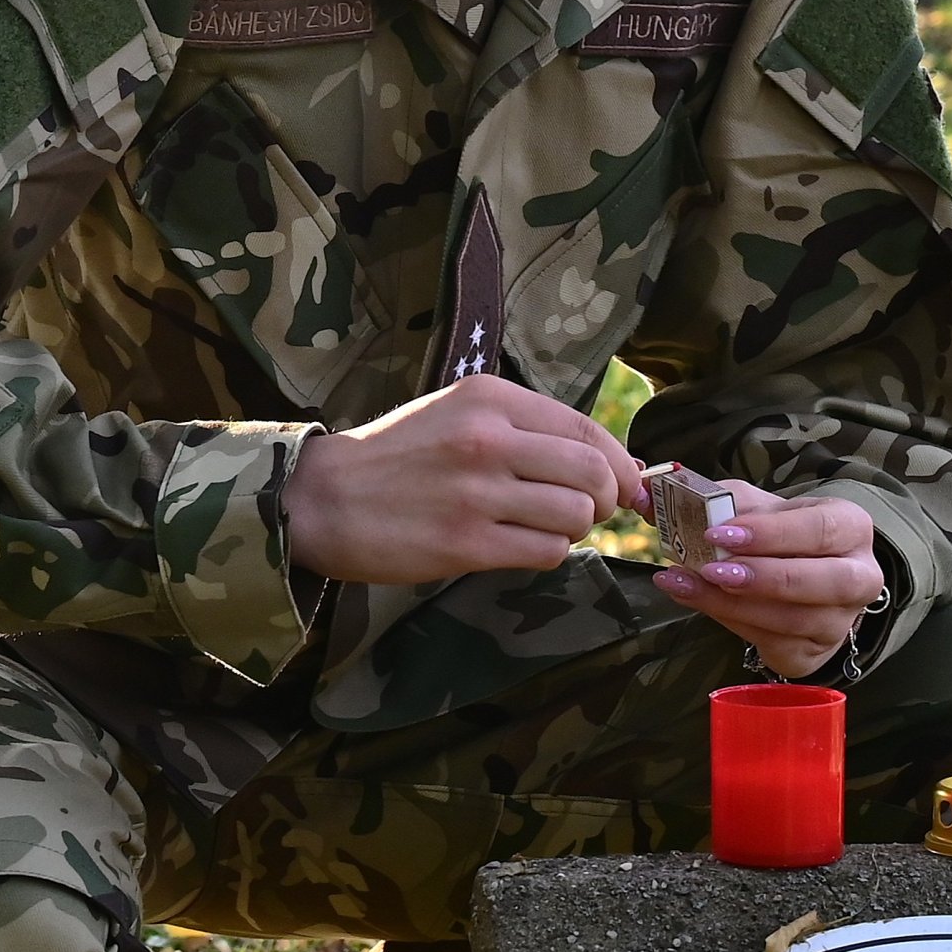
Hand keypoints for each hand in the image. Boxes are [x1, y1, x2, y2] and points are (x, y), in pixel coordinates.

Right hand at [285, 377, 646, 583]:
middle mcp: (488, 439)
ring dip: (575, 529)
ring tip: (546, 527)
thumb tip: (611, 462)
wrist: (324, 497)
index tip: (627, 482)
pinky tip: (522, 545)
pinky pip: (545, 551)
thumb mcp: (459, 414)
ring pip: (576, 515)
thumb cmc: (398, 456)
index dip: (620, 462)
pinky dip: (548, 552)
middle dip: (607, 498)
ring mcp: (477, 493)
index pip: (588, 429)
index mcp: (490, 399)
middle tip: (590, 510)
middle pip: (593, 473)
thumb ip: (528, 429)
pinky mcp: (465, 543)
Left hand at [652, 480, 881, 678]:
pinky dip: (728, 622)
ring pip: (791, 619)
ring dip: (732, 603)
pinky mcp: (813, 654)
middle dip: (762, 576)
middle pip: (820, 582)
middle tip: (710, 567)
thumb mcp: (759, 508)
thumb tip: (652, 493)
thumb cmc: (781, 535)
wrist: (804, 576)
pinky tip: (696, 600)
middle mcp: (859, 577)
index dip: (772, 534)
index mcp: (851, 528)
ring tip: (684, 583)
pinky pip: (771, 644)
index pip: (819, 530)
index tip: (721, 531)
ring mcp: (839, 622)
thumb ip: (716, 499)